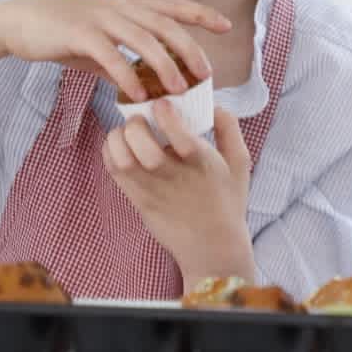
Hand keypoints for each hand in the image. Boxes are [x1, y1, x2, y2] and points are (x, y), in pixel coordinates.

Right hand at [0, 0, 228, 103]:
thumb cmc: (62, 34)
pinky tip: (136, 95)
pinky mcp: (80, 34)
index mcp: (128, 7)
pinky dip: (126, 74)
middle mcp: (119, 9)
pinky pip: (109, 55)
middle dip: (189, 48)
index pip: (173, 6)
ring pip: (142, 38)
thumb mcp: (99, 45)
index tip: (225, 24)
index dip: (201, 14)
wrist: (19, 23)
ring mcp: (100, 19)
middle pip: (165, 24)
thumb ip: (123, 61)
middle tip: (206, 73)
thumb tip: (144, 86)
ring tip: (178, 89)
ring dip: (163, 64)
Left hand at [104, 104, 253, 282]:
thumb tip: (214, 105)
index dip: (166, 115)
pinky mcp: (139, 201)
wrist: (212, 247)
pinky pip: (115, 172)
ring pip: (123, 161)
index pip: (180, 138)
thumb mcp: (240, 164)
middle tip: (141, 120)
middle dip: (136, 126)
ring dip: (119, 138)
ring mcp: (153, 192)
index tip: (163, 104)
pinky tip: (121, 145)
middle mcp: (175, 179)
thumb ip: (229, 129)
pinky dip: (111, 152)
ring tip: (127, 132)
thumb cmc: (226, 202)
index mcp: (202, 165)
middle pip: (145, 151)